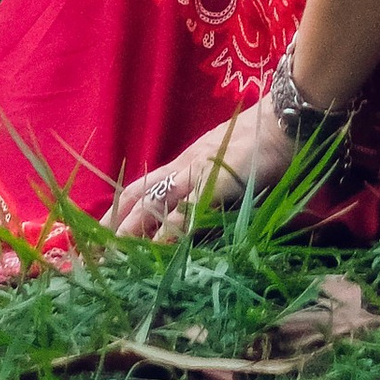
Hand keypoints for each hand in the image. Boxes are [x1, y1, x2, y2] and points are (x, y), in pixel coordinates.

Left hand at [107, 99, 295, 242]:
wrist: (285, 121)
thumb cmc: (262, 144)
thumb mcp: (227, 164)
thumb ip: (209, 185)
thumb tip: (193, 212)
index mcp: (183, 164)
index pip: (139, 188)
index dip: (116, 211)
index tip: (100, 237)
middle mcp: (182, 168)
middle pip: (135, 195)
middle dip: (112, 226)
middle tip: (93, 257)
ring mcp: (196, 174)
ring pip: (153, 202)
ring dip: (130, 231)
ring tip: (113, 258)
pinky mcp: (216, 184)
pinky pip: (187, 210)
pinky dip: (168, 232)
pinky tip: (155, 251)